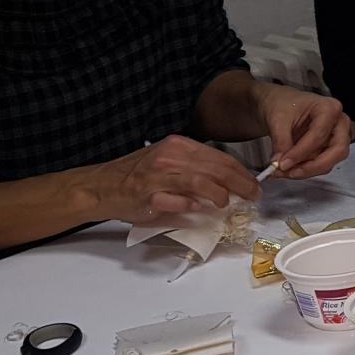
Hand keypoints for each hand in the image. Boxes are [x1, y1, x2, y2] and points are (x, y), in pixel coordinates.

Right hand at [84, 136, 261, 221]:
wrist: (99, 186)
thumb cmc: (136, 176)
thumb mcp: (167, 161)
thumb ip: (194, 168)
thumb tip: (228, 182)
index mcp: (178, 145)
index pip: (220, 157)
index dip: (241, 172)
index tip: (254, 184)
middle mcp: (170, 156)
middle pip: (216, 169)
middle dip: (240, 184)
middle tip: (253, 196)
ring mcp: (158, 175)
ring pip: (200, 181)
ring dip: (219, 194)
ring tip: (228, 204)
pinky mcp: (148, 195)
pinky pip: (175, 199)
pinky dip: (190, 205)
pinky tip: (200, 209)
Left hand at [258, 84, 352, 177]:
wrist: (280, 104)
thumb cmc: (283, 104)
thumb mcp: (277, 119)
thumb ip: (281, 141)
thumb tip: (280, 163)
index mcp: (329, 108)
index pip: (319, 135)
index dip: (301, 152)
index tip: (282, 163)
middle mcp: (339, 124)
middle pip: (336, 151)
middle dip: (312, 166)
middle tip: (290, 172)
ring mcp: (337, 138)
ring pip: (330, 162)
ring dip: (307, 170)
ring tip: (284, 171)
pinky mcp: (329, 150)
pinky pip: (322, 165)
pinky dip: (306, 170)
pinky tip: (289, 169)